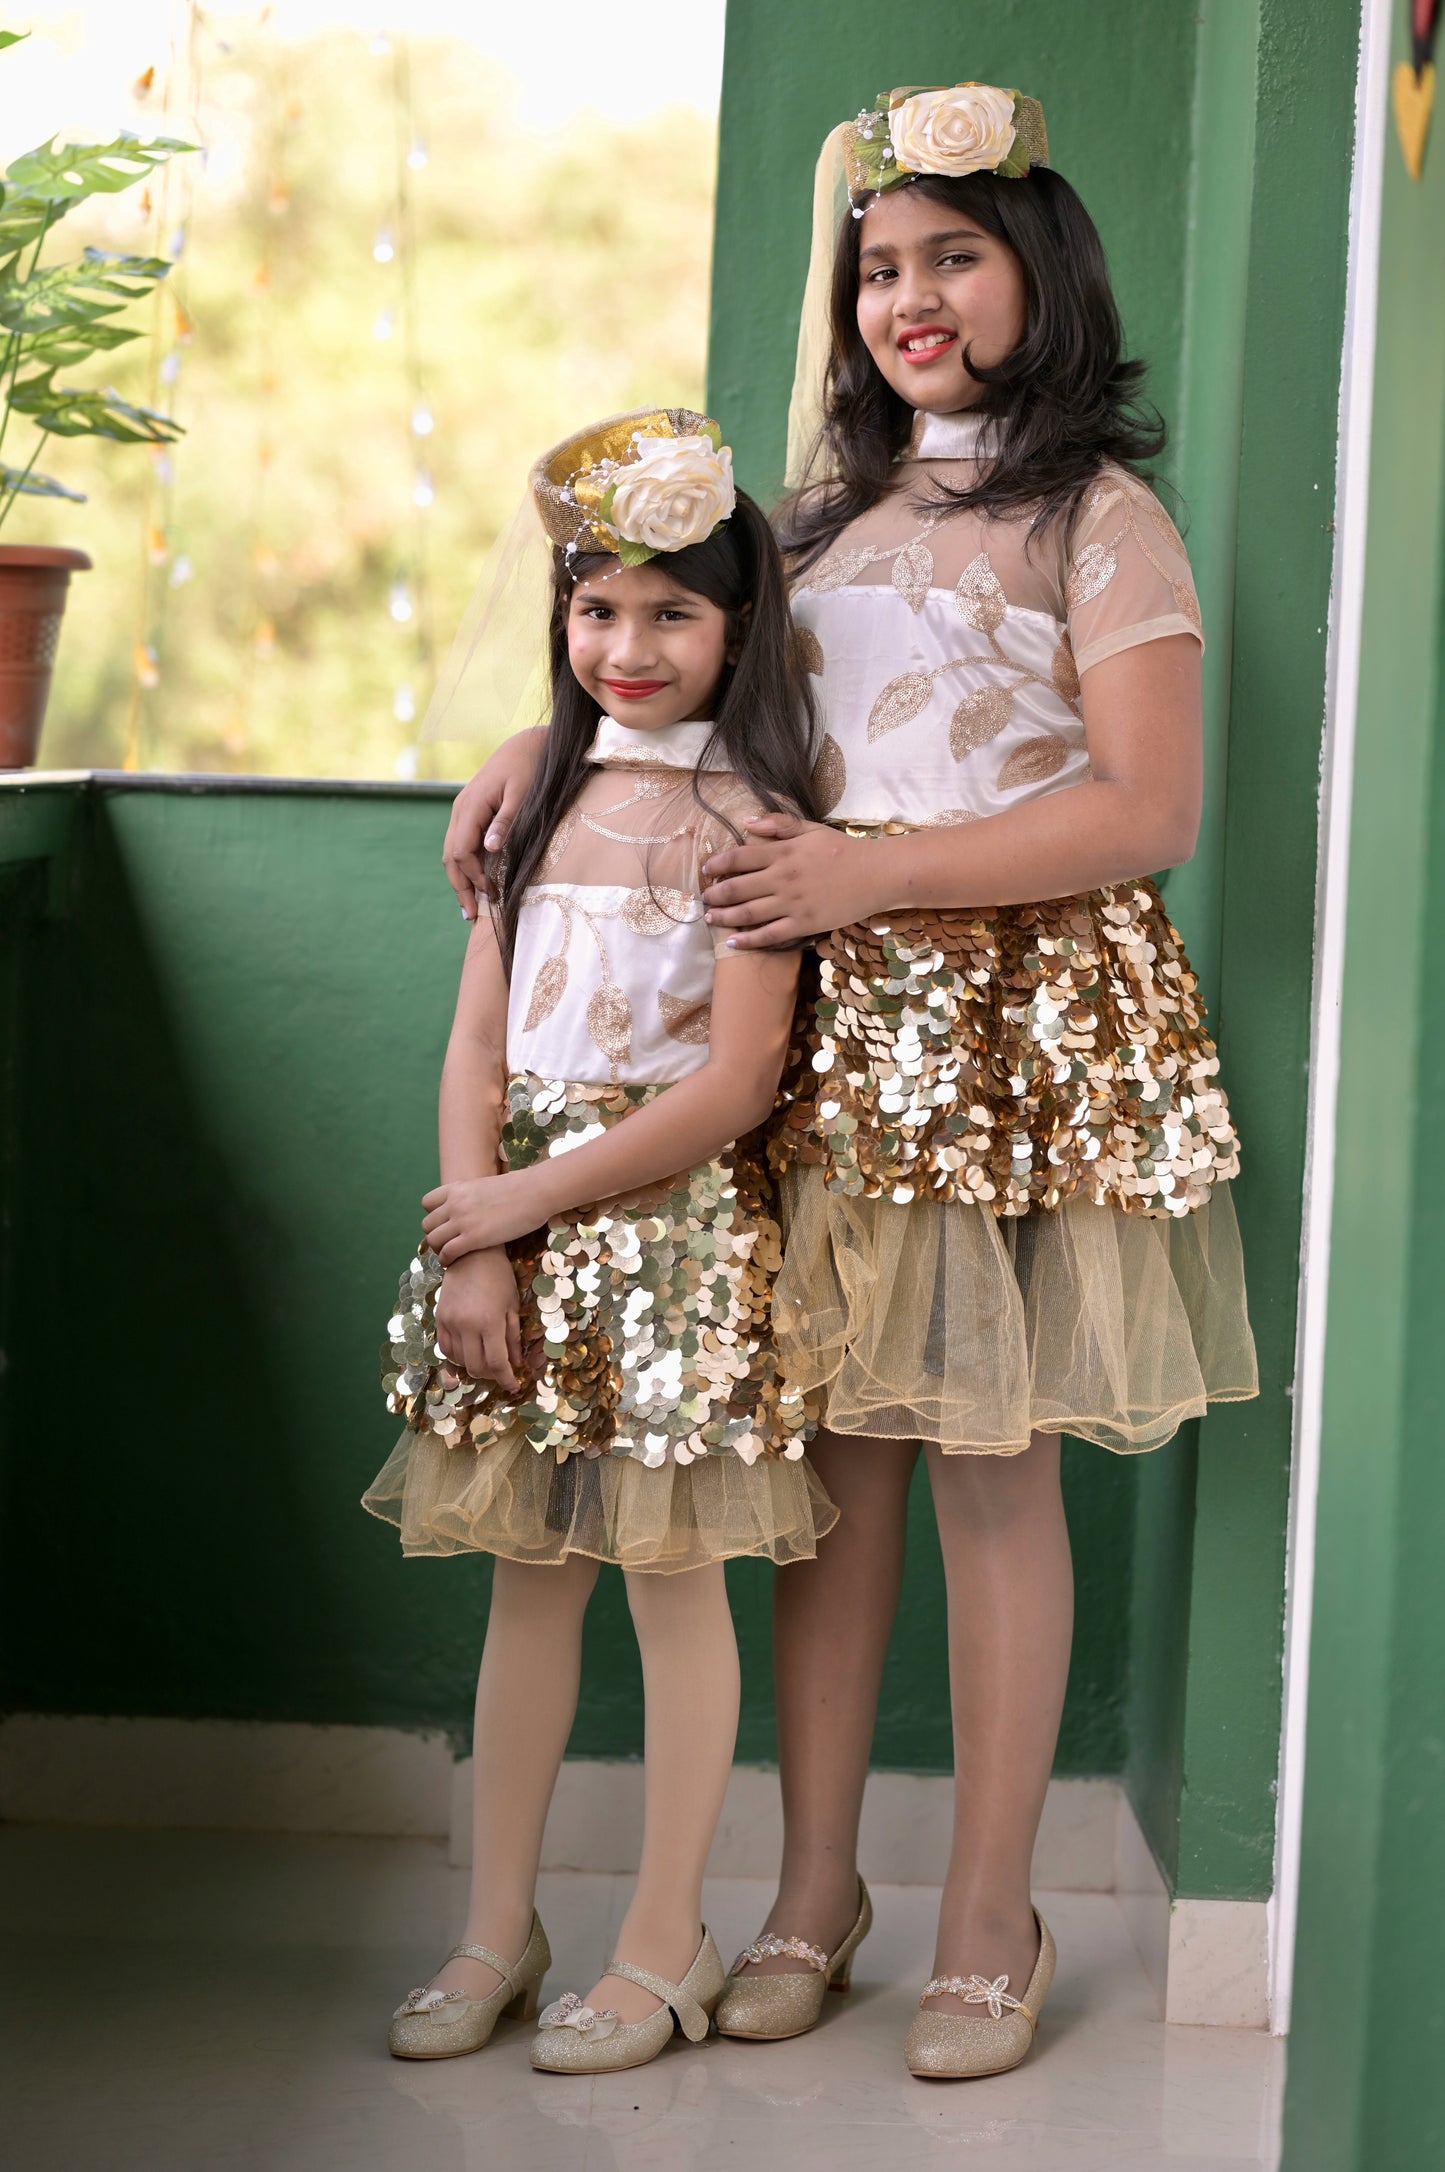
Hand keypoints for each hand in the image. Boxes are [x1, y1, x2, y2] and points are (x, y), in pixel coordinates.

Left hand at [422, 1168, 545, 1262]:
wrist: (535, 1192)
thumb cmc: (520, 1189)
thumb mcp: (486, 1186)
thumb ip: (473, 1196)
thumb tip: (474, 1206)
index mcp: (457, 1188)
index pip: (427, 1203)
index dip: (433, 1216)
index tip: (444, 1224)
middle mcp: (454, 1203)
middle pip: (427, 1225)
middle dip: (435, 1235)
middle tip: (447, 1244)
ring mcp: (462, 1221)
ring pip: (433, 1240)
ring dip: (439, 1250)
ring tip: (449, 1255)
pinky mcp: (473, 1238)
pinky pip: (447, 1252)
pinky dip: (446, 1260)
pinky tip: (453, 1263)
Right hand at [433, 1248, 522, 1392]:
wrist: (472, 1254)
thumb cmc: (499, 1277)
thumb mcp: (512, 1306)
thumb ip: (513, 1337)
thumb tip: (516, 1364)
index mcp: (489, 1322)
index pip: (497, 1363)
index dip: (506, 1379)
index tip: (513, 1385)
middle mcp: (467, 1326)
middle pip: (476, 1367)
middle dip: (490, 1375)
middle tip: (500, 1371)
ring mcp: (450, 1322)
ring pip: (459, 1360)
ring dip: (474, 1366)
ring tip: (486, 1360)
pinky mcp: (439, 1318)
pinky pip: (445, 1348)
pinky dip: (457, 1356)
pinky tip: (468, 1351)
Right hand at [442, 726, 545, 919]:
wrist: (527, 744)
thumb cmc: (530, 767)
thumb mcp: (523, 795)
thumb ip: (506, 822)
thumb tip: (490, 850)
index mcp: (471, 807)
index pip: (462, 852)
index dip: (474, 877)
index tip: (492, 895)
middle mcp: (461, 810)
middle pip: (450, 857)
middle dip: (460, 887)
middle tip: (471, 917)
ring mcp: (462, 810)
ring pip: (452, 851)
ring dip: (460, 879)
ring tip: (470, 907)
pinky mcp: (470, 811)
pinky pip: (461, 843)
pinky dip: (466, 865)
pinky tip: (476, 882)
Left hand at [700, 813, 884, 948]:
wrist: (876, 875)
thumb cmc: (843, 850)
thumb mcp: (811, 829)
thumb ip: (779, 824)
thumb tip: (746, 821)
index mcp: (783, 853)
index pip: (739, 857)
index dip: (717, 864)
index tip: (706, 871)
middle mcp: (782, 879)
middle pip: (737, 888)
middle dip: (715, 895)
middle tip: (704, 899)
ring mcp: (792, 904)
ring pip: (748, 913)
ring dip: (724, 917)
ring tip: (711, 919)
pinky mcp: (803, 924)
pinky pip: (769, 934)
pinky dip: (748, 939)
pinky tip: (733, 941)